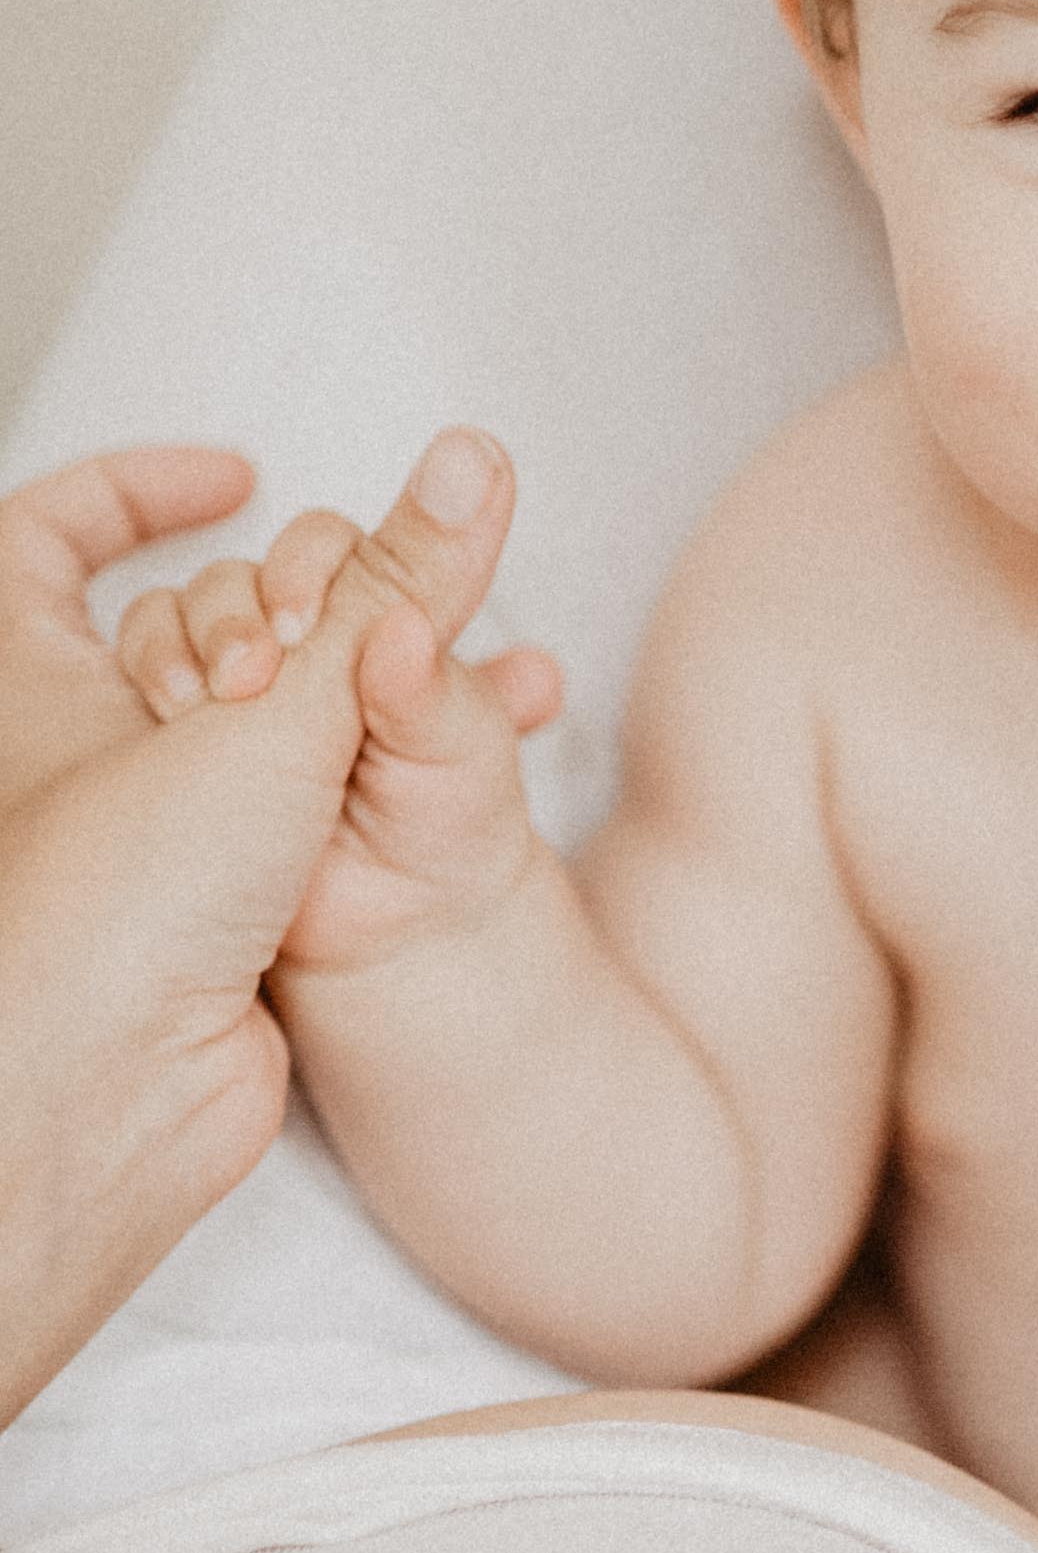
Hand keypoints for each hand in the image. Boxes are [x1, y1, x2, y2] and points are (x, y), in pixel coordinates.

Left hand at [0, 434, 551, 1424]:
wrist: (109, 1088)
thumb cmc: (118, 893)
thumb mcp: (283, 701)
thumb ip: (395, 585)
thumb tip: (476, 464)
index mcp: (20, 669)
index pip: (54, 532)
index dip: (136, 488)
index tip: (233, 478)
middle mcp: (65, 743)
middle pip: (181, 621)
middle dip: (285, 605)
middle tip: (341, 629)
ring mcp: (139, 830)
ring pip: (252, 725)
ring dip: (346, 695)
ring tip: (428, 687)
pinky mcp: (208, 908)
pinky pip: (297, 809)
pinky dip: (370, 777)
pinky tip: (469, 751)